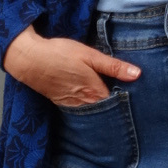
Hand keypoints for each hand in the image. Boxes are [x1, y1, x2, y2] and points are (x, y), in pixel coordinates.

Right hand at [3, 24, 140, 106]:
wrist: (29, 59)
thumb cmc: (60, 54)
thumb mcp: (90, 55)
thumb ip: (114, 66)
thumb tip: (138, 74)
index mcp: (95, 92)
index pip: (118, 103)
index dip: (127, 100)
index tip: (137, 97)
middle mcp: (85, 103)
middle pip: (106, 111)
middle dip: (116, 108)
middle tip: (127, 103)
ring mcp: (72, 105)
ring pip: (93, 112)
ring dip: (102, 110)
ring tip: (111, 104)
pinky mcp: (62, 103)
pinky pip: (80, 111)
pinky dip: (87, 108)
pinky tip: (90, 101)